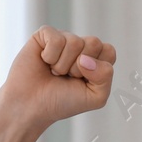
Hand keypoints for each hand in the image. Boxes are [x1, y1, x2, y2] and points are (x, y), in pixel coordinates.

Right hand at [0, 27, 116, 130]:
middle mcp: (81, 46)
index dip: (98, 69)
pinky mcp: (45, 34)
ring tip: (54, 72)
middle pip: (94, 43)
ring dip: (62, 65)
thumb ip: (105, 77)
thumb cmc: (62, 101)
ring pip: (74, 42)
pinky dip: (50, 56)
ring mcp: (63, 38)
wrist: (32, 106)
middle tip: (67, 76)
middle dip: (80, 67)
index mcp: (95, 59)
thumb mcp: (95, 97)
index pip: (109, 51)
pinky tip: (44, 62)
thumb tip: (86, 58)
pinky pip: (56, 39)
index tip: (83, 81)